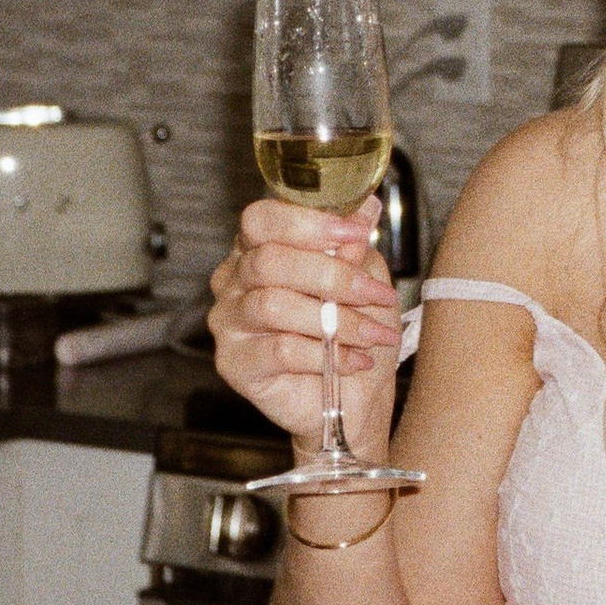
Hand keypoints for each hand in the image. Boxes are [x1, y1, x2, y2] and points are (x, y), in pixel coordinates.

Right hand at [208, 195, 401, 457]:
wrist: (354, 399)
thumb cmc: (353, 332)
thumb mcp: (363, 278)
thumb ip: (354, 245)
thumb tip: (364, 206)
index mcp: (258, 247)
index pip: (261, 218)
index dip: (307, 222)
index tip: (357, 232)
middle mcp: (233, 280)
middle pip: (269, 261)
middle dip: (333, 277)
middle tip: (377, 296)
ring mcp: (228, 322)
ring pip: (273, 306)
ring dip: (335, 321)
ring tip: (372, 335)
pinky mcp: (234, 364)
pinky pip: (278, 350)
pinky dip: (325, 355)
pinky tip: (354, 360)